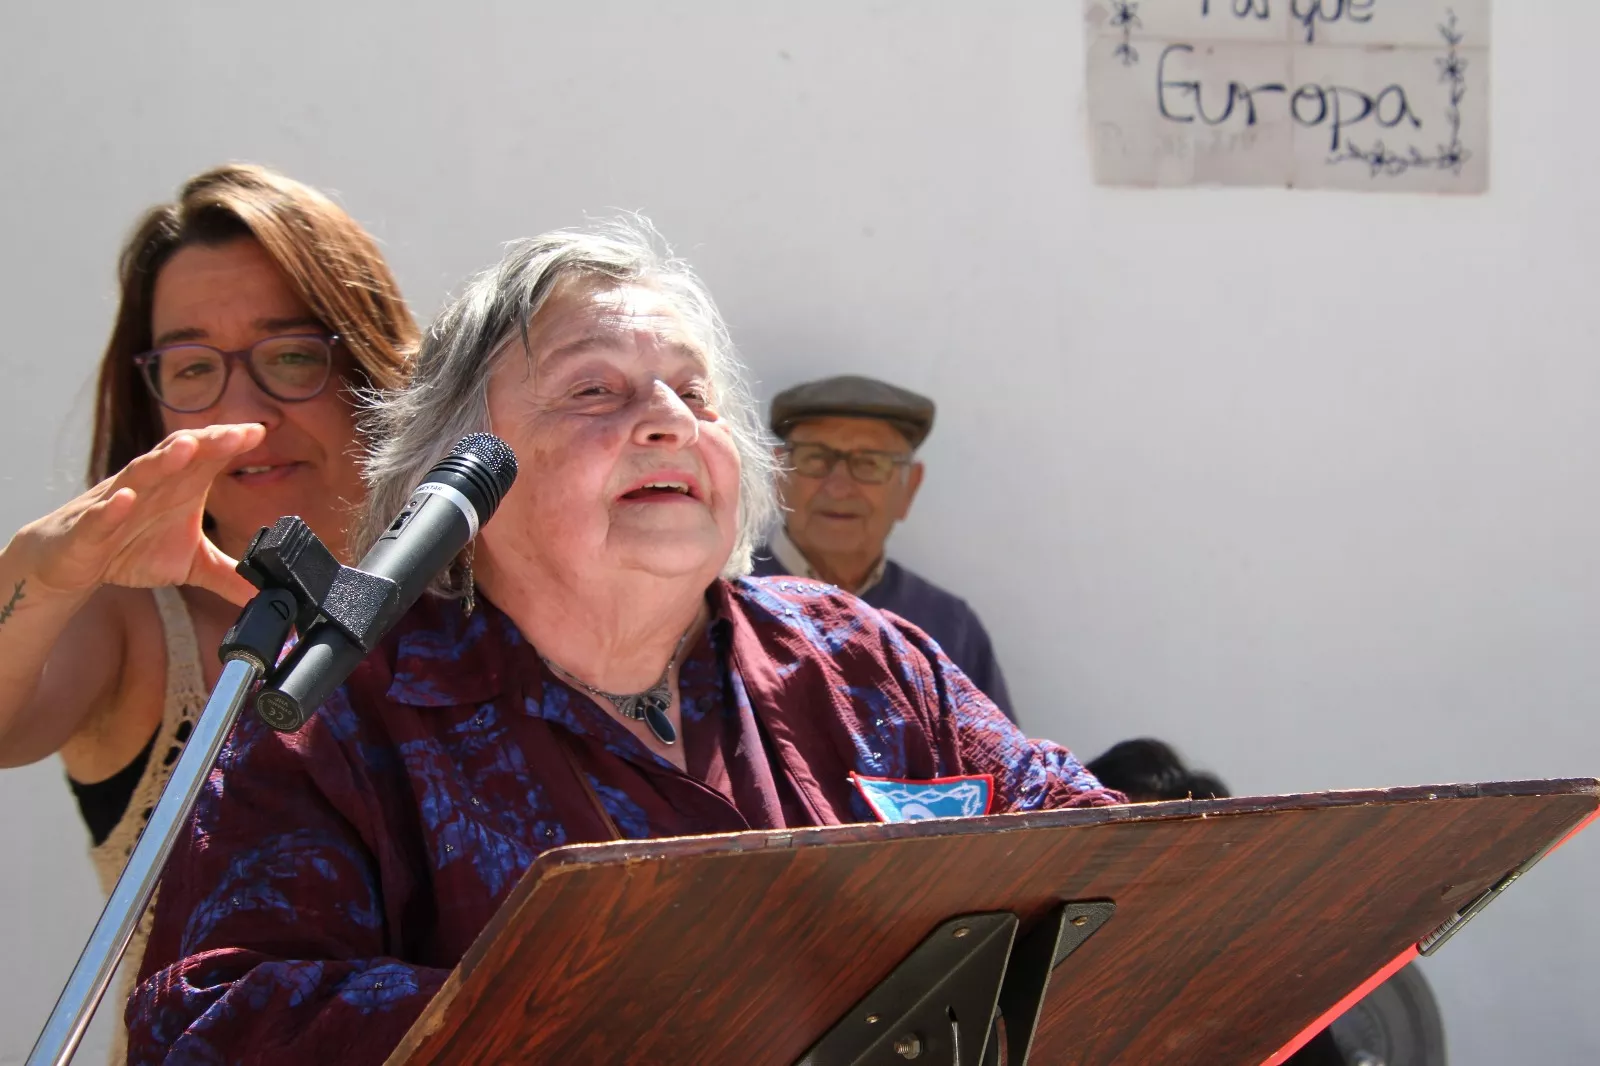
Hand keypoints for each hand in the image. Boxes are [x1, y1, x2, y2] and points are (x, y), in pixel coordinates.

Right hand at [16, 424, 267, 606]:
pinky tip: (125, 500)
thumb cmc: (130, 549)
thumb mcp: (190, 565)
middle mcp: (151, 486)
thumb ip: (229, 574)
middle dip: (207, 441)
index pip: (207, 457)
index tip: (259, 432)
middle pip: (179, 454)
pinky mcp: (88, 528)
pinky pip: (99, 515)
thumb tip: (266, 590)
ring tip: (187, 448)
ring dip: (163, 460)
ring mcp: (117, 502)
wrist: (69, 563)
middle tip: (236, 434)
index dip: (231, 442)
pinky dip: (112, 507)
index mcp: (178, 487)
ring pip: (141, 473)